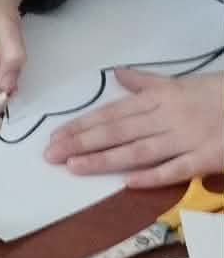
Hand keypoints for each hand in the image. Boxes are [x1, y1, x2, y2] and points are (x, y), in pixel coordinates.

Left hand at [43, 71, 223, 188]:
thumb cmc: (217, 93)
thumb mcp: (181, 83)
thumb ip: (146, 82)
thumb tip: (116, 75)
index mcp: (160, 99)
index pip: (112, 113)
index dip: (82, 125)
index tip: (56, 135)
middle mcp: (167, 117)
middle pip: (118, 131)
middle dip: (82, 142)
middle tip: (51, 154)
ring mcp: (187, 138)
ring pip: (139, 150)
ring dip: (105, 159)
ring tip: (74, 166)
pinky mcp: (207, 158)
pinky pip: (176, 168)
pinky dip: (152, 176)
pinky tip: (127, 182)